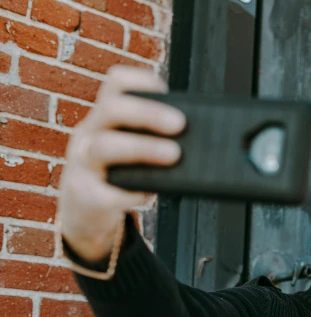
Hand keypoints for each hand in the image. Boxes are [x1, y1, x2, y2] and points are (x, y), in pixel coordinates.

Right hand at [58, 66, 185, 261]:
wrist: (85, 214)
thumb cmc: (118, 176)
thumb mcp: (132, 151)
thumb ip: (157, 141)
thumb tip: (202, 140)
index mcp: (105, 119)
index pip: (115, 85)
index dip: (140, 81)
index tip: (165, 89)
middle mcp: (89, 134)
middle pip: (111, 109)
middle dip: (148, 113)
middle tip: (180, 124)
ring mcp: (82, 164)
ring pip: (104, 146)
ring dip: (143, 148)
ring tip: (173, 155)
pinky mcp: (84, 195)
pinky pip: (106, 193)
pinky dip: (129, 194)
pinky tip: (147, 194)